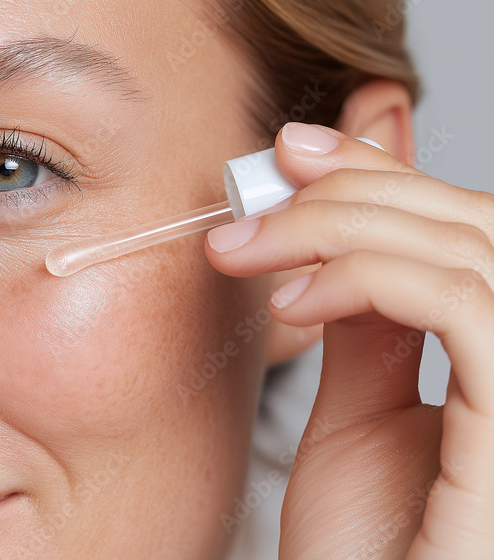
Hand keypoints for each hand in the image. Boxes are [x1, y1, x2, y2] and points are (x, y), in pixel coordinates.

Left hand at [206, 123, 493, 558]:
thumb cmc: (361, 548)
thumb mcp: (360, 413)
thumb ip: (371, 321)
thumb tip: (349, 229)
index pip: (469, 234)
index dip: (386, 176)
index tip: (294, 154)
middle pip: (474, 226)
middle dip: (353, 191)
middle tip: (256, 195)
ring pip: (469, 251)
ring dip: (340, 229)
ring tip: (248, 252)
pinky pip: (466, 305)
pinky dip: (369, 278)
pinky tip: (292, 304)